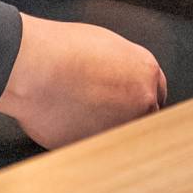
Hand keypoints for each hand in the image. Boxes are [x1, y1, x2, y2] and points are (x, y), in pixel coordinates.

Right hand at [0, 14, 166, 149]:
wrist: (36, 68)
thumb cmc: (62, 50)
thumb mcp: (105, 45)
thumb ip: (123, 67)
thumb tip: (120, 79)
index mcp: (146, 73)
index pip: (156, 95)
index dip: (137, 97)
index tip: (126, 100)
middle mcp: (141, 102)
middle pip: (144, 118)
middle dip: (125, 115)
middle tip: (99, 105)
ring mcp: (123, 127)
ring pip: (121, 135)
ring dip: (105, 128)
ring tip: (77, 108)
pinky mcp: (100, 146)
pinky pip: (97, 146)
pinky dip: (84, 138)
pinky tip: (67, 119)